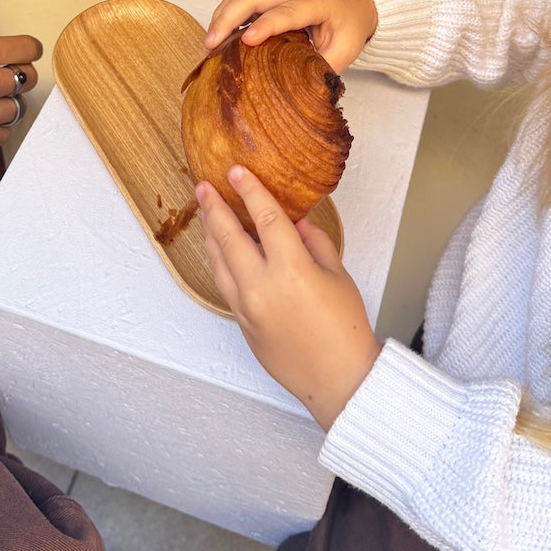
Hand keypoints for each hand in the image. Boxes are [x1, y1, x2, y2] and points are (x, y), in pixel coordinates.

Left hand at [196, 165, 380, 429]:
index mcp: (292, 270)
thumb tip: (294, 223)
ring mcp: (247, 307)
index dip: (250, 190)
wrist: (338, 379)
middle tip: (204, 187)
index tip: (237, 172)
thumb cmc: (346, 329)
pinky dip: (219, 261)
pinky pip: (223, 283)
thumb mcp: (337, 274)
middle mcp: (262, 287)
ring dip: (210, 233)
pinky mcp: (241, 322)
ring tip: (206, 212)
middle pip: (229, 236)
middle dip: (214, 207)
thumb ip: (313, 242)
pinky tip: (219, 248)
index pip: (264, 218)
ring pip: (218, 261)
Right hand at [205, 0, 376, 72]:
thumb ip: (323, 69)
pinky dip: (225, 14)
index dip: (266, 26)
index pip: (287, 12)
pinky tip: (218, 37)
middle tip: (211, 44)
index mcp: (317, 3)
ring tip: (209, 44)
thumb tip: (301, 95)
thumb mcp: (345, 51)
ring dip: (222, 16)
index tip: (247, 41)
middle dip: (228, 17)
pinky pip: (241, 0)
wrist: (354, 2)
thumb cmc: (349, 25)